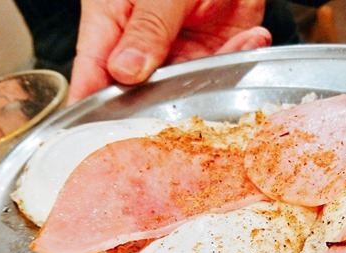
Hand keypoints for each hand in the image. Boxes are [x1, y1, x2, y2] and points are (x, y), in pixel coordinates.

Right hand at [67, 0, 271, 103]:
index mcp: (112, 22)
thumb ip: (146, 28)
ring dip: (217, 75)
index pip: (93, 73)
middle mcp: (145, 44)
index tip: (98, 138)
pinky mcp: (216, 51)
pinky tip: (252, 37)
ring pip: (192, 86)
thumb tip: (125, 72)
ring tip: (231, 51)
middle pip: (144, 92)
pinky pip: (227, 67)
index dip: (94, 109)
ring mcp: (182, 51)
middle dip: (166, 105)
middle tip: (185, 112)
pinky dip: (243, 54)